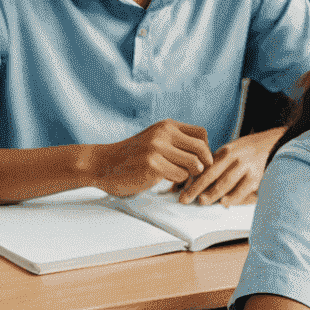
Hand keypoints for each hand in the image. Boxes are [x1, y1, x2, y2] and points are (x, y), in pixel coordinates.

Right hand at [89, 119, 212, 196]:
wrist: (102, 164)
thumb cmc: (132, 156)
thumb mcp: (155, 140)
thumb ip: (176, 142)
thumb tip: (207, 155)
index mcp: (166, 126)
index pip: (201, 134)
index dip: (206, 149)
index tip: (200, 161)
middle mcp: (163, 133)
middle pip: (201, 148)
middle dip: (204, 164)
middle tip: (197, 174)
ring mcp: (157, 148)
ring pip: (193, 164)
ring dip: (189, 175)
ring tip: (179, 179)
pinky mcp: (152, 165)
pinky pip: (180, 176)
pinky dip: (177, 182)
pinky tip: (166, 183)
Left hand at [177, 128, 274, 205]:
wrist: (274, 145)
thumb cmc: (246, 151)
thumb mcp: (229, 152)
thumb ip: (213, 166)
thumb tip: (190, 183)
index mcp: (226, 151)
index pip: (205, 168)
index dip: (192, 181)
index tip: (181, 192)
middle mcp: (236, 158)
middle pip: (213, 176)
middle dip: (197, 189)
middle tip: (186, 200)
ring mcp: (247, 168)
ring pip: (227, 183)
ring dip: (213, 194)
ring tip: (203, 201)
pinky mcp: (257, 178)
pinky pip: (242, 191)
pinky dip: (233, 198)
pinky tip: (224, 202)